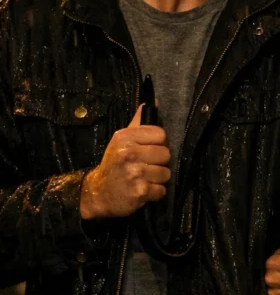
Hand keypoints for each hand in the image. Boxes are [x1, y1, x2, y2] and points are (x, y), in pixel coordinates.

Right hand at [80, 103, 170, 219]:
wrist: (98, 192)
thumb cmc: (114, 163)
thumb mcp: (122, 139)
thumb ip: (139, 122)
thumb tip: (153, 102)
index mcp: (125, 137)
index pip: (161, 134)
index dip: (159, 143)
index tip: (150, 150)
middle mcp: (129, 153)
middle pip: (166, 154)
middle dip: (159, 162)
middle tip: (146, 166)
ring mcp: (135, 173)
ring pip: (166, 173)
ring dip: (158, 179)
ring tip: (144, 178)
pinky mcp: (140, 191)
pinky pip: (161, 190)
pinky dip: (155, 193)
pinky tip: (143, 190)